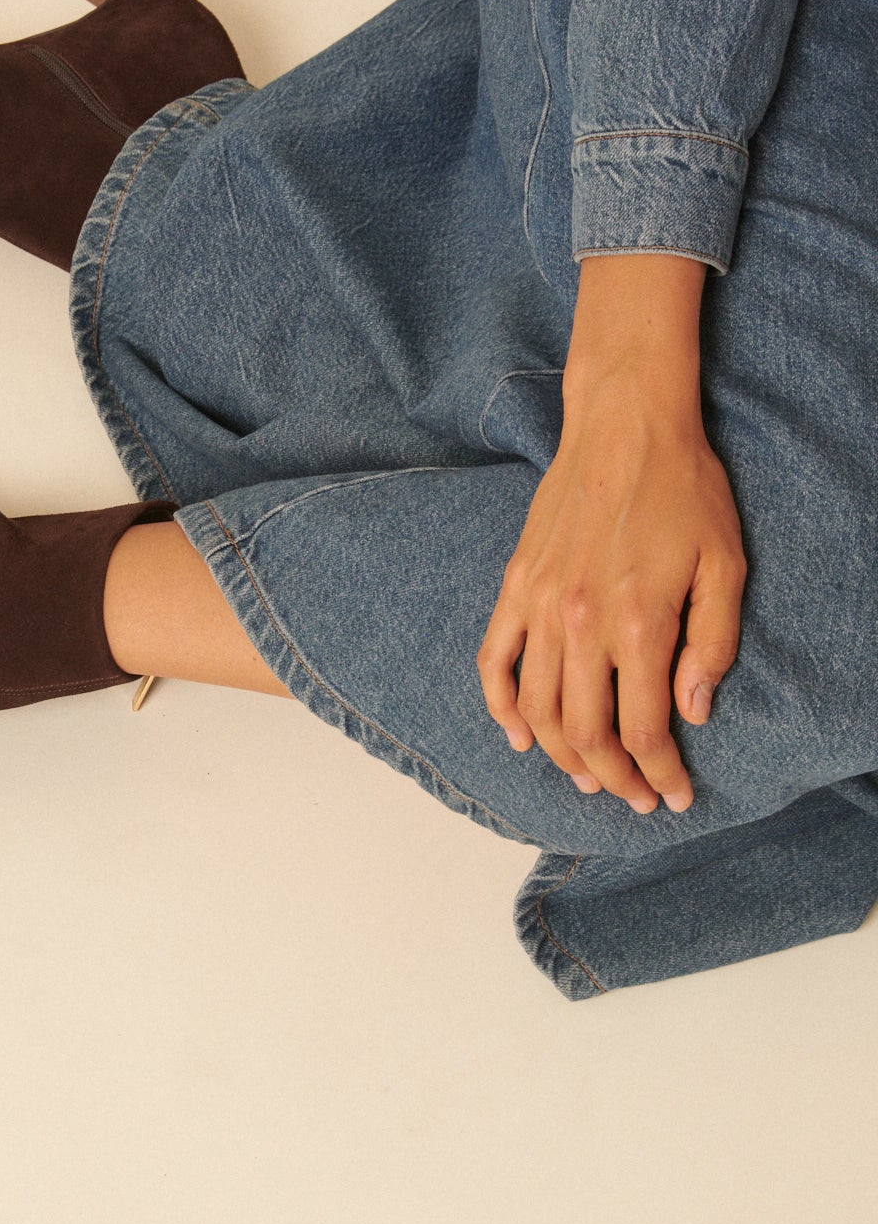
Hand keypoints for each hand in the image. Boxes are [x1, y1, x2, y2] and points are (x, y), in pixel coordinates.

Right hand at [476, 255, 745, 813]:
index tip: (675, 795)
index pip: (644, 728)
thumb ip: (712, 645)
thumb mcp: (727, 566)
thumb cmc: (686, 490)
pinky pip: (495, 662)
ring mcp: (540, 606)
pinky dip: (501, 707)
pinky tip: (519, 736)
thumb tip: (692, 711)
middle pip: (586, 733)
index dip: (660, 774)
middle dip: (614, 778)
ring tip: (589, 776)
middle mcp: (582, 623)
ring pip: (538, 709)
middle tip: (635, 797)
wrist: (624, 426)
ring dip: (562, 756)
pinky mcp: (515, 587)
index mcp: (640, 623)